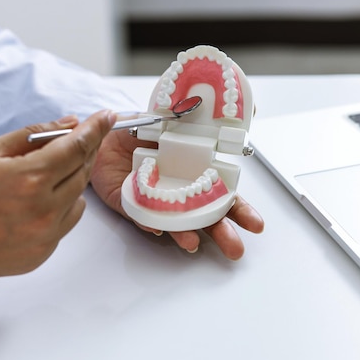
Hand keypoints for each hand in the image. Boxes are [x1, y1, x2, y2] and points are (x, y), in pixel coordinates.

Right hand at [0, 110, 115, 285]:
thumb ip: (33, 135)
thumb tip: (70, 123)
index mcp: (29, 179)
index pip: (77, 147)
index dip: (96, 128)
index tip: (107, 116)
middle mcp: (44, 210)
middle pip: (82, 172)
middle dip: (84, 150)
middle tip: (79, 138)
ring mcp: (45, 236)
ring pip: (78, 199)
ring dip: (71, 180)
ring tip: (45, 174)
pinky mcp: (42, 254)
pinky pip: (66, 223)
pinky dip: (60, 207)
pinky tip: (36, 201)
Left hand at [91, 129, 263, 258]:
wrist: (103, 134)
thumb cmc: (140, 128)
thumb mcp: (175, 115)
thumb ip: (207, 116)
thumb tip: (250, 110)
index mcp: (194, 172)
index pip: (222, 195)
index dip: (239, 209)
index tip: (256, 224)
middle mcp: (178, 190)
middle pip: (205, 217)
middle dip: (222, 233)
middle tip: (235, 249)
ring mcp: (156, 200)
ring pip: (176, 223)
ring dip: (185, 235)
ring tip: (193, 243)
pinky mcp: (131, 204)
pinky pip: (141, 217)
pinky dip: (150, 223)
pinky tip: (158, 229)